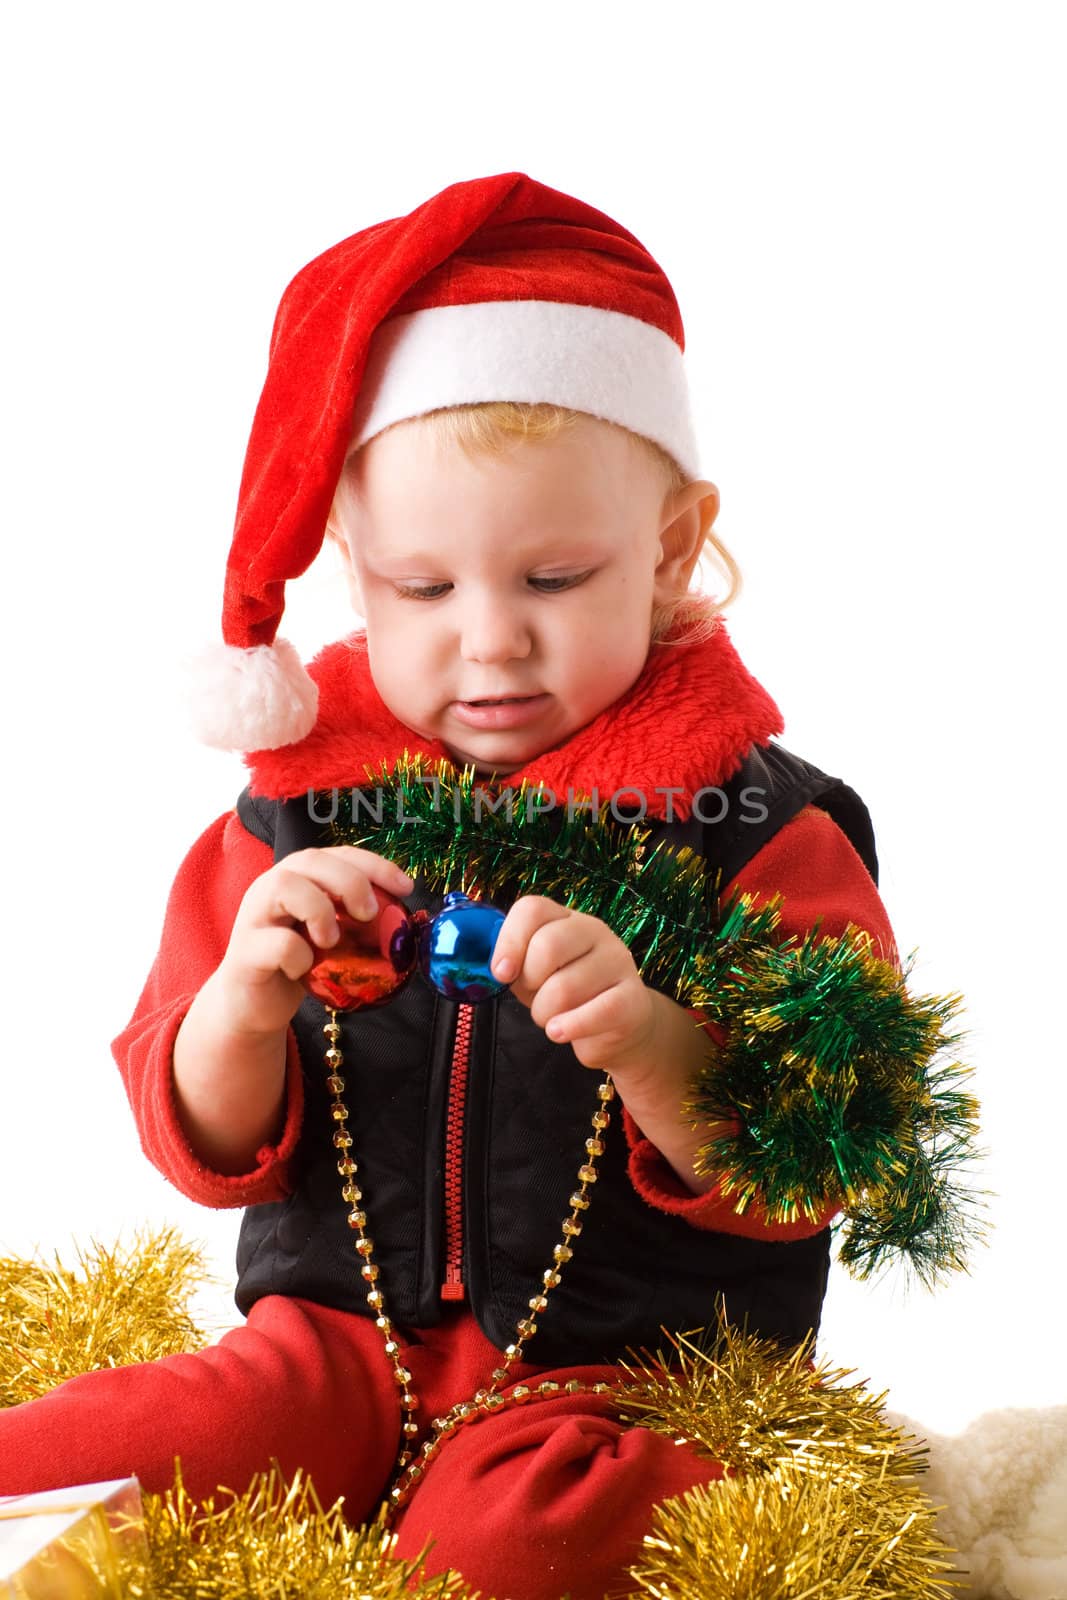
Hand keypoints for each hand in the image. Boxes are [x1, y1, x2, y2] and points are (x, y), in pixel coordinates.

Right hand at [212, 845, 414, 1037]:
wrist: (253, 1006)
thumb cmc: (298, 964)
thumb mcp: (332, 937)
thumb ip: (357, 921)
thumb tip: (408, 921)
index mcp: (298, 877)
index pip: (339, 854)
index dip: (375, 864)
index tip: (406, 887)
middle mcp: (272, 886)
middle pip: (310, 859)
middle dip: (349, 881)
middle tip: (369, 913)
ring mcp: (254, 916)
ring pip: (285, 885)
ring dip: (320, 909)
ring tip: (332, 940)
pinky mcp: (245, 951)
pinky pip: (276, 943)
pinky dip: (298, 955)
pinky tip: (303, 968)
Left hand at [490, 896, 657, 1073]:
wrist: (619, 1026)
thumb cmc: (568, 997)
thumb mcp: (534, 975)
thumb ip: (515, 964)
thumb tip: (499, 968)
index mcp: (567, 919)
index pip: (533, 909)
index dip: (510, 941)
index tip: (501, 972)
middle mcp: (596, 932)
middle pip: (548, 945)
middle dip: (528, 981)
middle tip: (532, 997)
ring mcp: (618, 963)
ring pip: (564, 987)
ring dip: (545, 1012)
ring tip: (551, 1017)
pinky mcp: (633, 999)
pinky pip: (594, 1013)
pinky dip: (569, 1027)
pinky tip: (560, 1031)